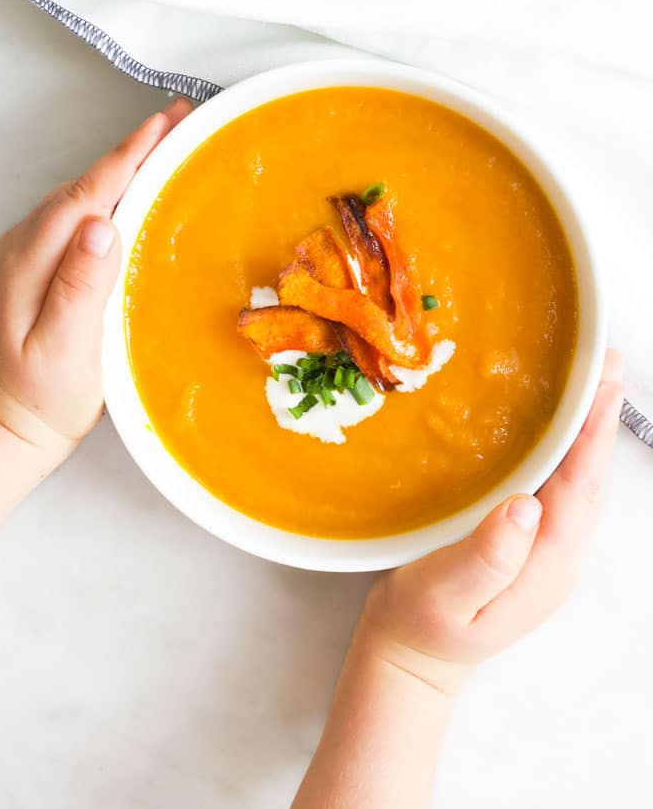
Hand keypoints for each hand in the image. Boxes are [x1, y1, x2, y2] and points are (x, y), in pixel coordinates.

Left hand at [0, 98, 192, 474]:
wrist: (6, 428)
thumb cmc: (40, 400)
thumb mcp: (65, 350)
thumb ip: (80, 287)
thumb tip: (102, 226)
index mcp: (32, 261)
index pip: (88, 193)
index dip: (129, 155)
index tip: (165, 123)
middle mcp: (23, 249)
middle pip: (85, 185)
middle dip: (132, 151)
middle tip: (176, 125)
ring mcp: (26, 258)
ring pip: (80, 198)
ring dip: (121, 171)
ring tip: (162, 151)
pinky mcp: (37, 271)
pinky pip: (76, 220)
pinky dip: (107, 198)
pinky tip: (129, 200)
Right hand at [361, 350, 623, 694]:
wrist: (412, 657)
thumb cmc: (421, 626)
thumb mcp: (446, 596)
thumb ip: (488, 557)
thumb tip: (526, 505)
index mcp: (546, 564)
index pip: (578, 487)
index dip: (592, 432)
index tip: (603, 384)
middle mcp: (558, 554)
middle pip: (587, 476)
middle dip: (599, 417)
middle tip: (605, 360)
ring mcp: (546, 548)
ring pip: (576, 478)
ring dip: (586, 428)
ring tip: (592, 379)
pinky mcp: (528, 540)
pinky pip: (556, 485)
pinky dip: (563, 447)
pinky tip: (555, 424)